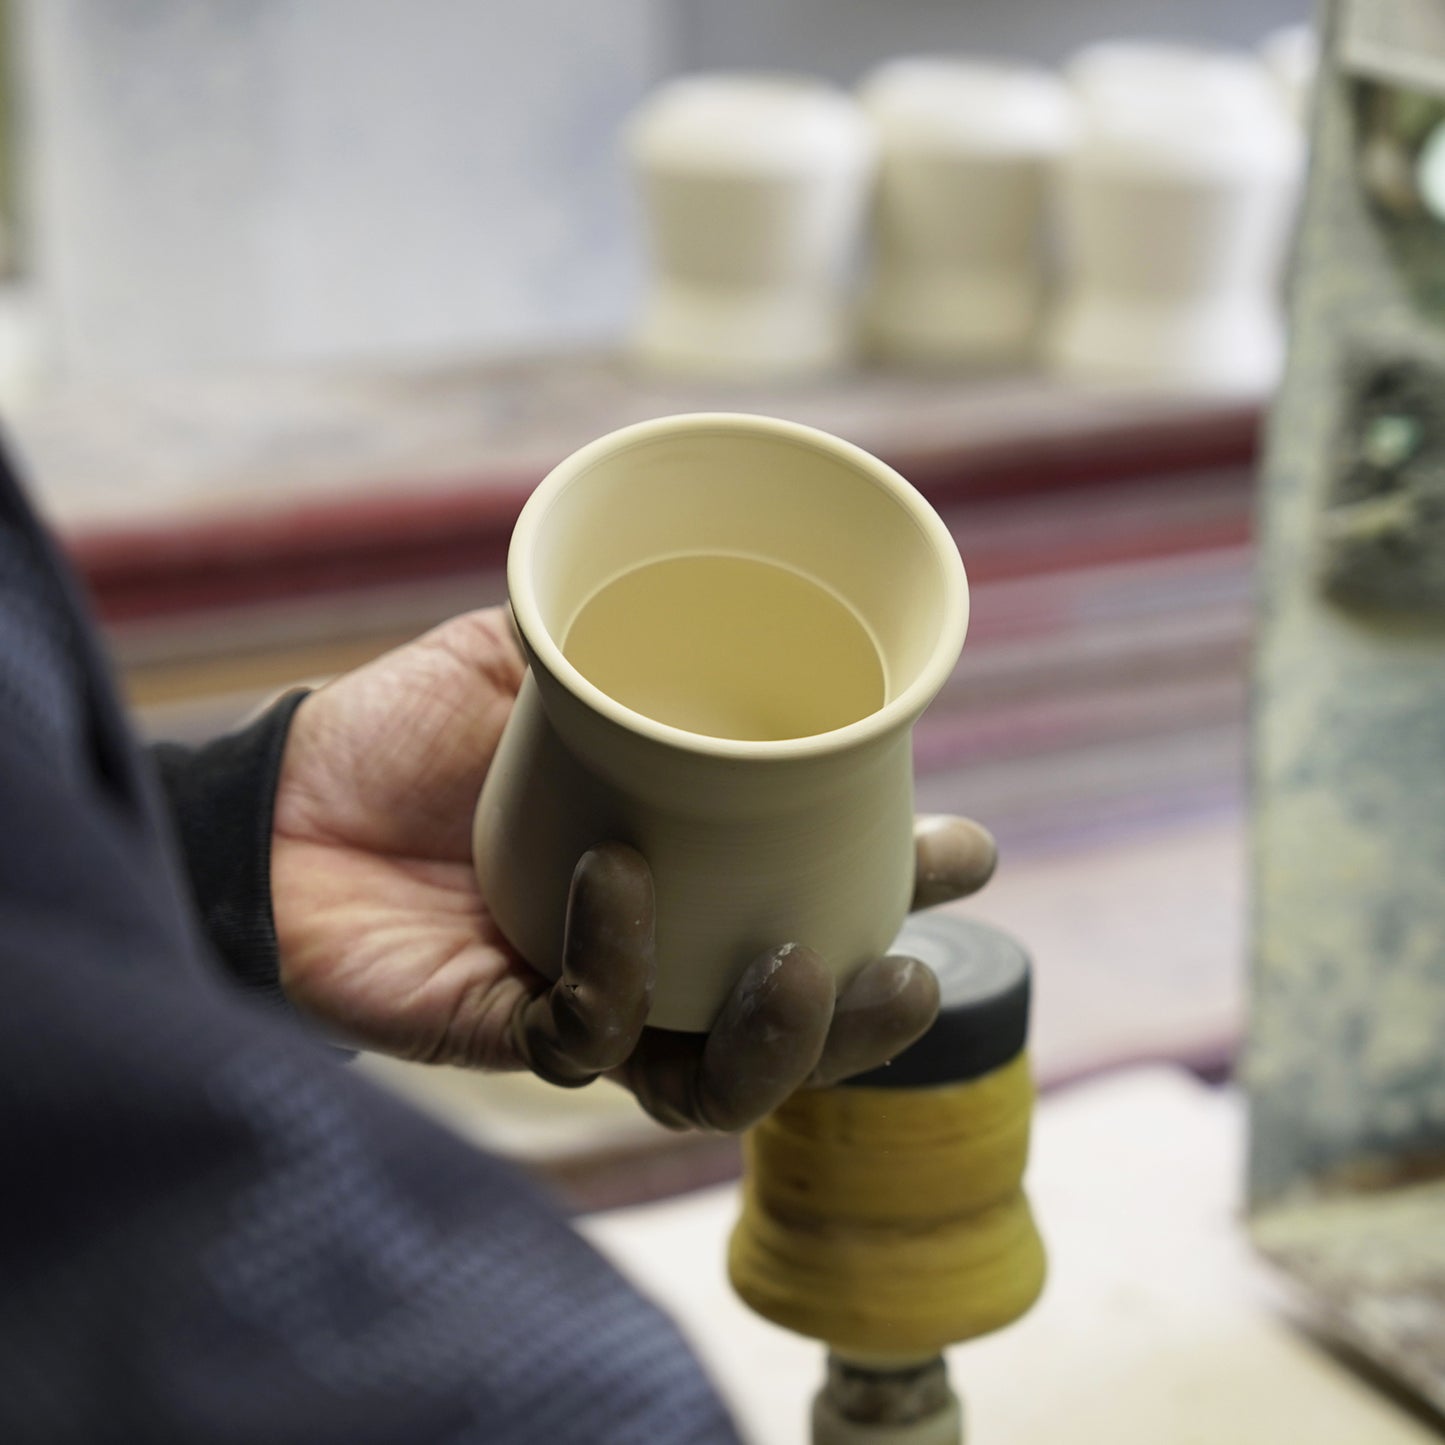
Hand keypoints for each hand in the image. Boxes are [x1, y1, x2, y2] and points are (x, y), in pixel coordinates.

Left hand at [272, 609, 997, 1129]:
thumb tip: (722, 571)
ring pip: (712, 1078)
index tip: (963, 852)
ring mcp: (590, 1006)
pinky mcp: (509, 1034)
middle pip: (788, 1022)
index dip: (899, 893)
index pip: (814, 902)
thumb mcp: (528, 657)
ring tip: (802, 971)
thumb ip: (613, 635)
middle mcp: (654, 955)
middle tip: (908, 968)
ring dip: (779, 1043)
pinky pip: (586, 1036)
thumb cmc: (407, 729)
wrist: (282, 797)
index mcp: (685, 870)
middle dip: (867, 1016)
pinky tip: (616, 876)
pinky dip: (615, 962)